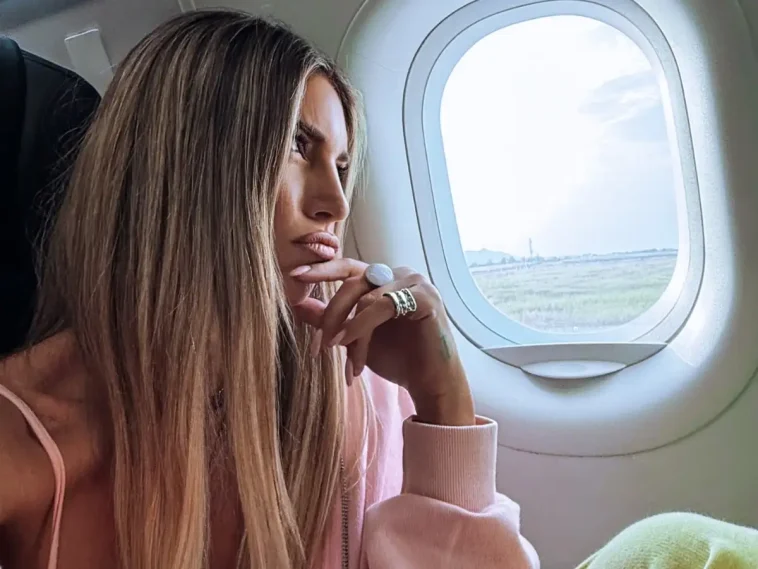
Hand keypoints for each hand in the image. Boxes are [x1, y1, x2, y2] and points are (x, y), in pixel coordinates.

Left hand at [290, 259, 474, 425]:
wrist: (429, 383)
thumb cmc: (396, 359)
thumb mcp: (354, 338)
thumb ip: (331, 319)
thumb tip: (298, 304)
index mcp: (384, 279)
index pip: (348, 267)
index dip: (322, 270)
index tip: (294, 276)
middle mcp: (400, 274)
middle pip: (352, 282)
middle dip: (331, 315)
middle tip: (319, 346)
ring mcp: (415, 283)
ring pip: (365, 297)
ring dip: (347, 328)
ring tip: (338, 354)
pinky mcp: (425, 297)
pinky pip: (383, 305)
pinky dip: (362, 325)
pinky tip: (350, 344)